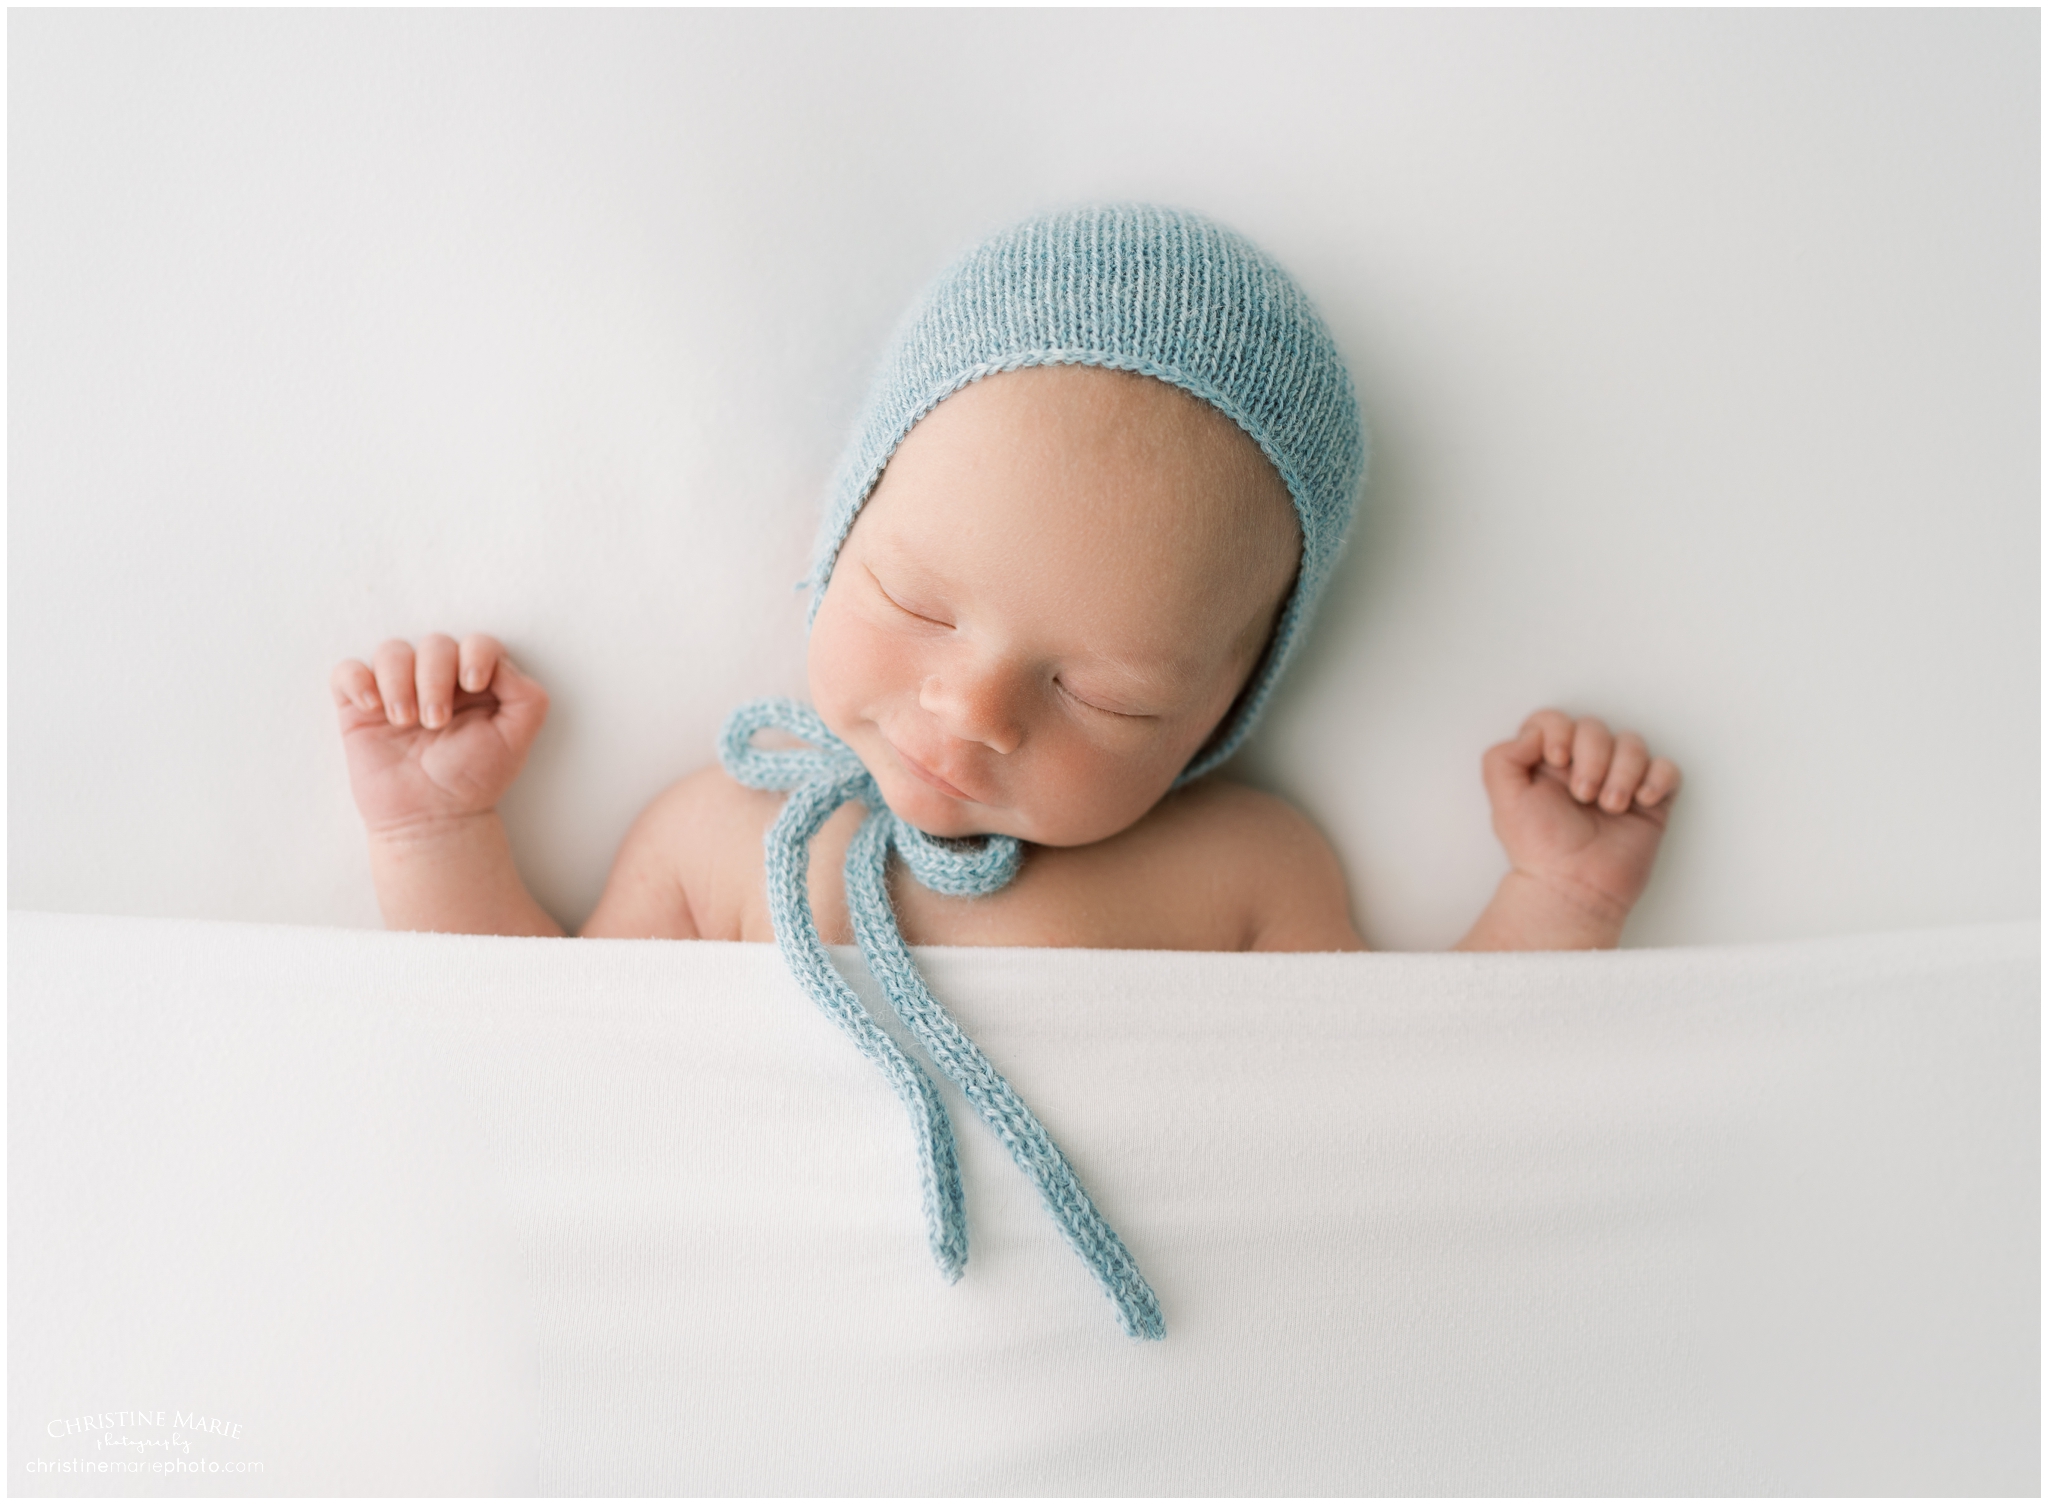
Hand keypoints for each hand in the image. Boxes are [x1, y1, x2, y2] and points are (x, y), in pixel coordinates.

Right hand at [330, 633, 550, 836]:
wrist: (432, 818)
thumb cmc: (474, 778)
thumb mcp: (516, 739)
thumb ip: (527, 697)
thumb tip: (499, 664)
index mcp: (476, 682)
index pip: (477, 642)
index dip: (475, 653)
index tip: (473, 684)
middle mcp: (437, 680)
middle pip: (435, 644)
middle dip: (435, 678)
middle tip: (436, 722)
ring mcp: (397, 690)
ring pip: (391, 650)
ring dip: (398, 681)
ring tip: (405, 722)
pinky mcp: (360, 707)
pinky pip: (346, 671)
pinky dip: (356, 680)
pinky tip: (373, 708)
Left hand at [1480, 709, 1681, 928]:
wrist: (1575, 887)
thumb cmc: (1539, 848)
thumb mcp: (1503, 800)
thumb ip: (1502, 757)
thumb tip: (1536, 734)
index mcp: (1547, 761)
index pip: (1555, 720)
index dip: (1560, 731)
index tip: (1558, 761)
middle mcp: (1583, 765)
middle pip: (1595, 727)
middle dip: (1592, 757)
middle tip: (1583, 796)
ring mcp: (1619, 780)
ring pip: (1633, 743)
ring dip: (1623, 772)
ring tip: (1611, 807)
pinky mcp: (1650, 800)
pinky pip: (1667, 768)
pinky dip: (1658, 779)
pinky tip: (1641, 802)